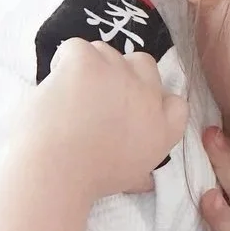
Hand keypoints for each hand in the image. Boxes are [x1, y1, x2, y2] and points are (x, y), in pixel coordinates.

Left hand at [23, 39, 186, 203]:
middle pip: (143, 64)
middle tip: (96, 96)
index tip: (130, 108)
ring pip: (105, 52)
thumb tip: (144, 182)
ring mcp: (119, 74)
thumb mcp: (129, 180)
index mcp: (163, 128)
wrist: (56, 172)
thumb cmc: (87, 182)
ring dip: (89, 67)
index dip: (153, 98)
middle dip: (122, 74)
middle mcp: (147, 96)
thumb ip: (141, 171)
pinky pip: (75, 47)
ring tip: (69, 96)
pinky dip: (62, 62)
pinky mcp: (87, 62)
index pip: (175, 102)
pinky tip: (54, 87)